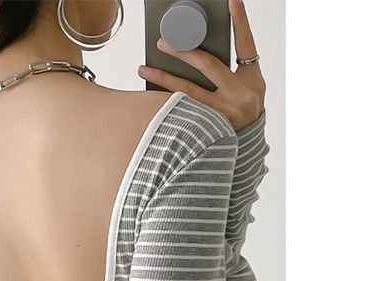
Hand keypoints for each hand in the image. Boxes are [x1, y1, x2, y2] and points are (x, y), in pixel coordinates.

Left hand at [138, 0, 265, 131]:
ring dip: (163, 78)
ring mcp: (223, 114)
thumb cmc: (244, 115)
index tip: (231, 0)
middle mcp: (239, 95)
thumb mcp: (248, 89)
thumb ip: (230, 71)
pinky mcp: (208, 130)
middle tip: (163, 42)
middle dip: (183, 51)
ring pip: (188, 91)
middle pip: (208, 65)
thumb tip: (198, 53)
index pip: (245, 44)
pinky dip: (166, 105)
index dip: (240, 21)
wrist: (246, 149)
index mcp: (251, 80)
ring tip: (144, 68)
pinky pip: (183, 112)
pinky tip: (149, 100)